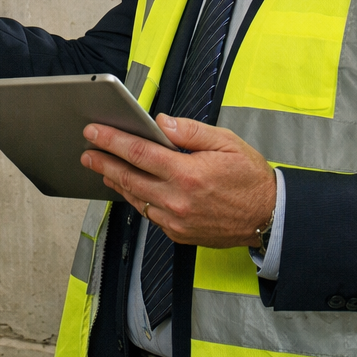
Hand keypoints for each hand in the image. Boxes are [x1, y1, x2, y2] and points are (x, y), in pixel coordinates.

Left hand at [80, 114, 276, 248]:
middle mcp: (178, 200)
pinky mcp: (179, 233)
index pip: (139, 153)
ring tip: (101, 168)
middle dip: (104, 162)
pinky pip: (150, 214)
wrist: (269, 217)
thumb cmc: (251, 178)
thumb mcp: (227, 142)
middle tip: (87, 152)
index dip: (112, 141)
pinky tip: (130, 188)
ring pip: (136, 198)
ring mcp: (176, 220)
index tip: (94, 132)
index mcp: (188, 174)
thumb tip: (161, 123)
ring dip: (116, 182)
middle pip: (129, 178)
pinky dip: (137, 199)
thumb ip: (190, 131)